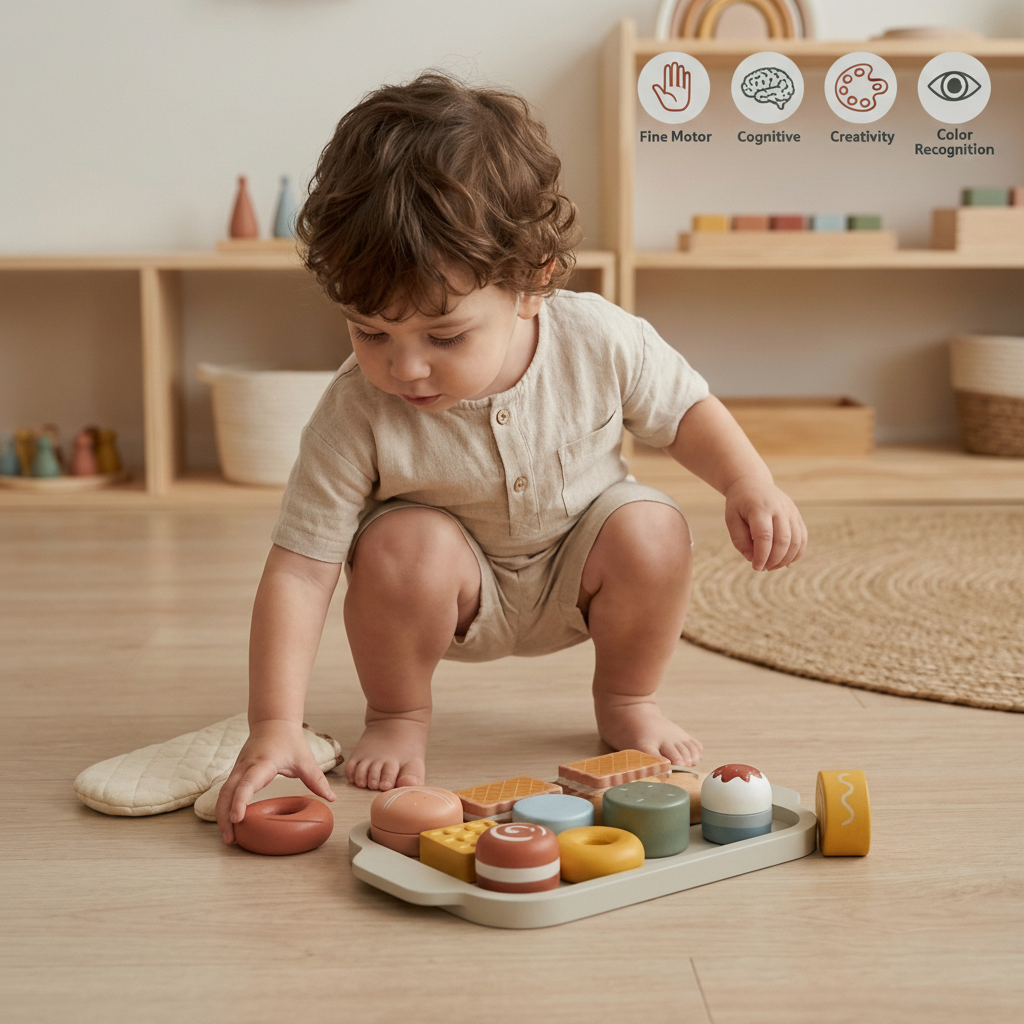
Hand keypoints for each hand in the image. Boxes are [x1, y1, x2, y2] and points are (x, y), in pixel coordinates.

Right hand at [215, 719, 335, 844]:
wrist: (273, 721)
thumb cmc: (289, 739)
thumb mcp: (305, 759)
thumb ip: (316, 779)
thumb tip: (331, 798)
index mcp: (262, 763)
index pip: (247, 783)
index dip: (240, 801)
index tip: (237, 818)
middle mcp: (245, 766)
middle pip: (227, 793)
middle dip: (225, 816)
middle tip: (230, 839)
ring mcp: (238, 768)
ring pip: (223, 793)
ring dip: (221, 814)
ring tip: (228, 837)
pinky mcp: (236, 772)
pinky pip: (226, 791)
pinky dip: (224, 807)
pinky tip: (229, 822)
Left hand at [652, 62, 690, 112]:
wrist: (677, 113)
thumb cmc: (670, 107)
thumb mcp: (663, 99)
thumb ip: (659, 92)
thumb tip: (654, 85)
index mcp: (668, 91)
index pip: (668, 80)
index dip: (667, 73)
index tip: (667, 65)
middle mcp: (674, 90)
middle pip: (674, 78)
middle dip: (674, 70)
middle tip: (674, 62)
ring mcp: (681, 91)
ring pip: (680, 80)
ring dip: (680, 73)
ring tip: (680, 66)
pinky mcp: (686, 93)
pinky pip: (687, 84)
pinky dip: (687, 79)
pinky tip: (687, 73)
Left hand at [724, 476, 806, 571]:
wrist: (752, 483)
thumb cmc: (739, 504)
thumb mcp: (731, 519)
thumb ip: (740, 540)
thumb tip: (752, 559)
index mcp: (760, 508)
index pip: (764, 536)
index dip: (762, 555)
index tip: (755, 567)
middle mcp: (779, 509)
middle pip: (783, 540)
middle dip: (774, 560)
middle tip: (762, 568)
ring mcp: (791, 511)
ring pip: (796, 541)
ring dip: (785, 559)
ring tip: (771, 566)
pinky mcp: (797, 516)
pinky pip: (802, 538)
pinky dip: (797, 554)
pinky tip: (786, 563)